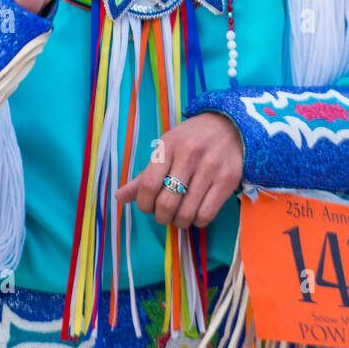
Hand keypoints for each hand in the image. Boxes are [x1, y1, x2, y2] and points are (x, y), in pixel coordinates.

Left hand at [114, 112, 243, 228]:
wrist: (229, 126)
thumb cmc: (190, 140)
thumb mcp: (165, 149)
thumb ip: (143, 176)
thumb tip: (119, 197)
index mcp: (168, 145)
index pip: (148, 185)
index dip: (144, 204)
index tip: (147, 206)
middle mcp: (189, 155)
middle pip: (167, 203)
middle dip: (161, 217)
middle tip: (163, 214)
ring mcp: (211, 167)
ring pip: (187, 213)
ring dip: (179, 221)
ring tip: (179, 215)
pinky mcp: (228, 179)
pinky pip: (207, 214)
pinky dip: (197, 221)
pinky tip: (196, 213)